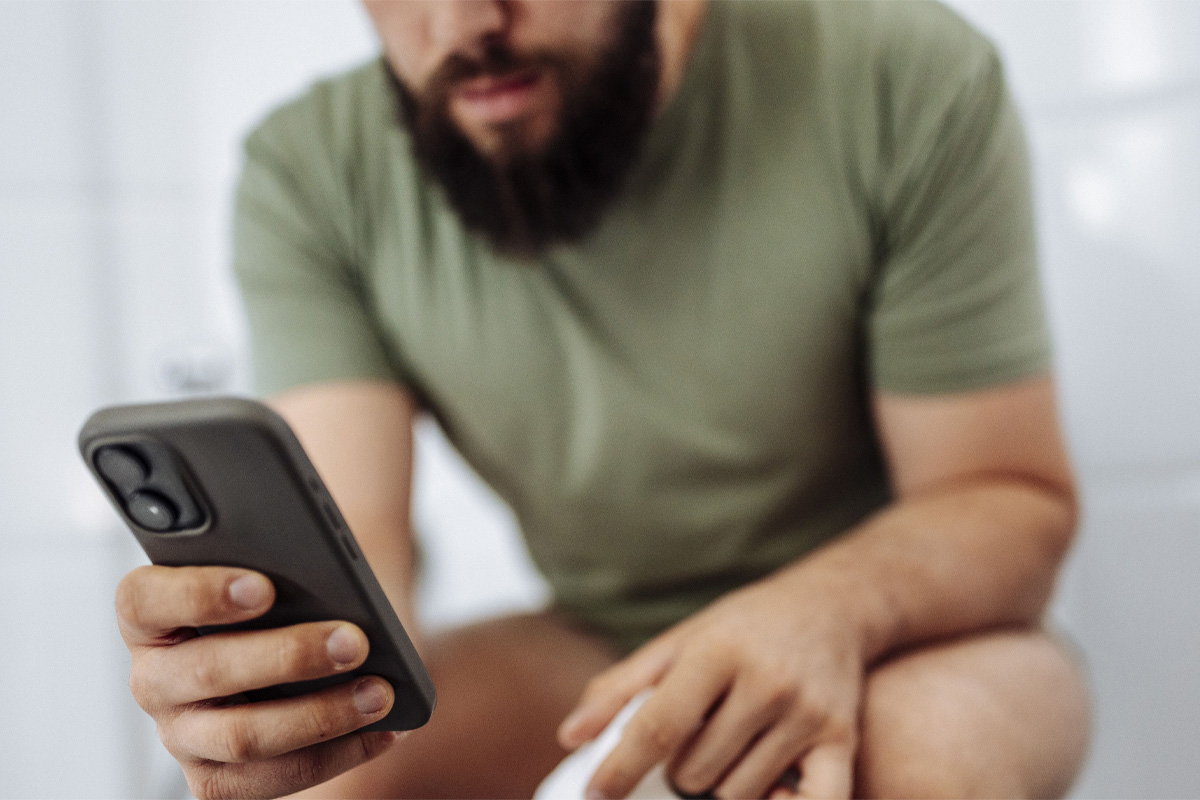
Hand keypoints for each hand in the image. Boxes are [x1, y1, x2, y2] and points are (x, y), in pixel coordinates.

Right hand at [116, 565, 400, 798]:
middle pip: (207, 672)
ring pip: (242, 737)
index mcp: (148, 613)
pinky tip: (387, 728)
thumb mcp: (285, 556)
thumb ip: (292, 550)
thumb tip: (334, 573)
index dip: (200, 593)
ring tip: (380, 692)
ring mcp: (182, 735)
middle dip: (289, 656)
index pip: (145, 599)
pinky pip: (274, 779)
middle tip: (355, 640)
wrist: (306, 627)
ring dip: (320, 716)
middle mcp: (154, 678)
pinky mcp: (219, 777)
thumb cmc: (288, 584)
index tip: (265, 586)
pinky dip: (338, 753)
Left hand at [557, 574, 864, 798]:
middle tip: (693, 742)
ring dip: (720, 787)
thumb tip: (570, 737)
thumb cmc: (743, 627)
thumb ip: (622, 687)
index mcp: (718, 651)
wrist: (831, 605)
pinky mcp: (841, 740)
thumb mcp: (679, 641)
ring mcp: (807, 714)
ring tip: (727, 750)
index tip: (597, 793)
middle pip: (695, 772)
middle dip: (679, 771)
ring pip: (738, 795)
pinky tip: (766, 795)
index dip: (621, 769)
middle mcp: (766, 683)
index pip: (660, 727)